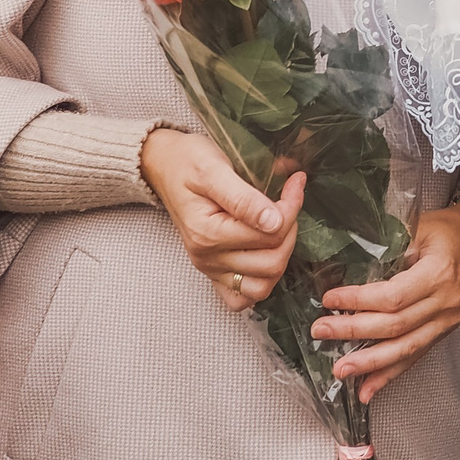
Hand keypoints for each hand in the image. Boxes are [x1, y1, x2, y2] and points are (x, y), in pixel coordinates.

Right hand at [142, 129, 301, 310]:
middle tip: (288, 203)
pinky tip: (265, 254)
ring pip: (262, 286)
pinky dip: (259, 282)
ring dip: (280, 257)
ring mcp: (209, 268)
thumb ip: (243, 198)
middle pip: (271, 263)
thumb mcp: (213, 168)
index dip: (291, 209)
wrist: (164, 165)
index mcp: (207, 233)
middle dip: (290, 232)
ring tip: (280, 227)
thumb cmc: (188, 161)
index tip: (294, 184)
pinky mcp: (213, 272)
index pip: (270, 234)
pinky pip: (240, 298)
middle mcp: (207, 257)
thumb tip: (274, 222)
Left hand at [311, 202, 459, 404]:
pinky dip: (389, 375)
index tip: (331, 300)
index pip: (394, 296)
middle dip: (354, 332)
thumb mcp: (416, 227)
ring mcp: (446, 321)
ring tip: (341, 370)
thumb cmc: (444, 231)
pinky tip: (367, 388)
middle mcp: (446, 302)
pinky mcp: (442, 332)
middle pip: (395, 325)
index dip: (359, 301)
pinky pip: (414, 357)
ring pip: (405, 348)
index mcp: (438, 272)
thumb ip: (386, 246)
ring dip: (370, 363)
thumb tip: (342, 264)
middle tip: (322, 332)